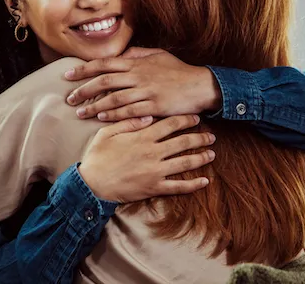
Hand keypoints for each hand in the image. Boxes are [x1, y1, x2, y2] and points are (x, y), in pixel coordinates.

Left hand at [64, 48, 221, 120]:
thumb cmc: (178, 70)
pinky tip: (101, 118)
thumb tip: (118, 56)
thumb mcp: (157, 55)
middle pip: (104, 81)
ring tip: (80, 113)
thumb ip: (135, 54)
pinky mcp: (154, 107)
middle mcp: (138, 76)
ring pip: (114, 99)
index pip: (103, 64)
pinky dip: (113, 115)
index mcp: (136, 63)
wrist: (202, 85)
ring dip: (94, 106)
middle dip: (83, 90)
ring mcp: (146, 92)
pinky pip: (129, 112)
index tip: (67, 75)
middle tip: (69, 99)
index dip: (83, 69)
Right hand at [78, 114, 215, 202]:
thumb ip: (128, 122)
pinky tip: (205, 181)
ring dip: (201, 158)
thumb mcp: (107, 133)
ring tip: (212, 154)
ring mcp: (156, 171)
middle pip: (183, 142)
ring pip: (185, 163)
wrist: (93, 183)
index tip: (196, 117)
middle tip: (210, 135)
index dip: (185, 119)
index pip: (170, 124)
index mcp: (142, 137)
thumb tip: (148, 115)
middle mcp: (153, 152)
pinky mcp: (155, 187)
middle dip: (199, 137)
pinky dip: (194, 184)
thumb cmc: (97, 156)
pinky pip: (179, 187)